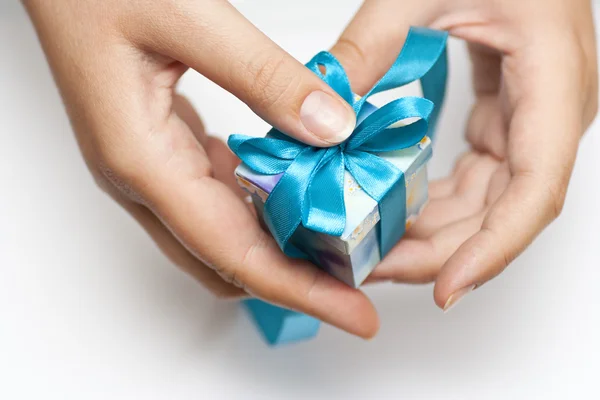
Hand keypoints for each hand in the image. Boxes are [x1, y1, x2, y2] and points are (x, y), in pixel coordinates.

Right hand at [23, 0, 378, 337]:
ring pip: (223, 236)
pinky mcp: (161, 150)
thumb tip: (330, 129)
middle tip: (359, 276)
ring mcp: (149, 168)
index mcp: (141, 160)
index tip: (354, 313)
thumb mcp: (188, 16)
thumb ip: (263, 74)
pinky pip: (217, 200)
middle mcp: (142, 179)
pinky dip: (262, 209)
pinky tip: (297, 191)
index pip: (232, 252)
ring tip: (340, 240)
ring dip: (281, 246)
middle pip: (228, 261)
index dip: (299, 290)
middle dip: (297, 280)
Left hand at [332, 0, 597, 308]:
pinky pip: (477, 177)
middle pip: (504, 209)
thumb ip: (371, 44)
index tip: (448, 287)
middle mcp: (550, 112)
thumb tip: (324, 108)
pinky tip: (396, 210)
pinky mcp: (506, 118)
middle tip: (374, 266)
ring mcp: (530, 118)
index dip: (494, 249)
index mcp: (551, 80)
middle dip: (441, 250)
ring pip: (489, 201)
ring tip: (375, 246)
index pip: (536, 189)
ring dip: (435, 232)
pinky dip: (438, 200)